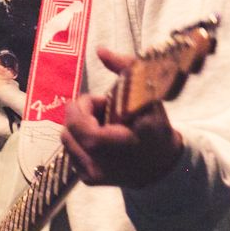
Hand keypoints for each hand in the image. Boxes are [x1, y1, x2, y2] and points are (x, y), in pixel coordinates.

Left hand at [62, 46, 184, 187]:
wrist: (163, 167)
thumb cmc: (154, 128)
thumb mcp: (148, 96)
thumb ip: (126, 69)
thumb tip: (100, 51)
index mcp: (113, 144)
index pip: (77, 119)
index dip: (86, 106)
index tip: (105, 102)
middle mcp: (99, 163)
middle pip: (68, 127)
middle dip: (83, 114)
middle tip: (105, 112)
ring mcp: (92, 174)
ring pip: (66, 138)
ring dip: (81, 127)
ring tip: (104, 126)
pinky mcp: (88, 180)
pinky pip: (71, 151)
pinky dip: (81, 141)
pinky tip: (102, 141)